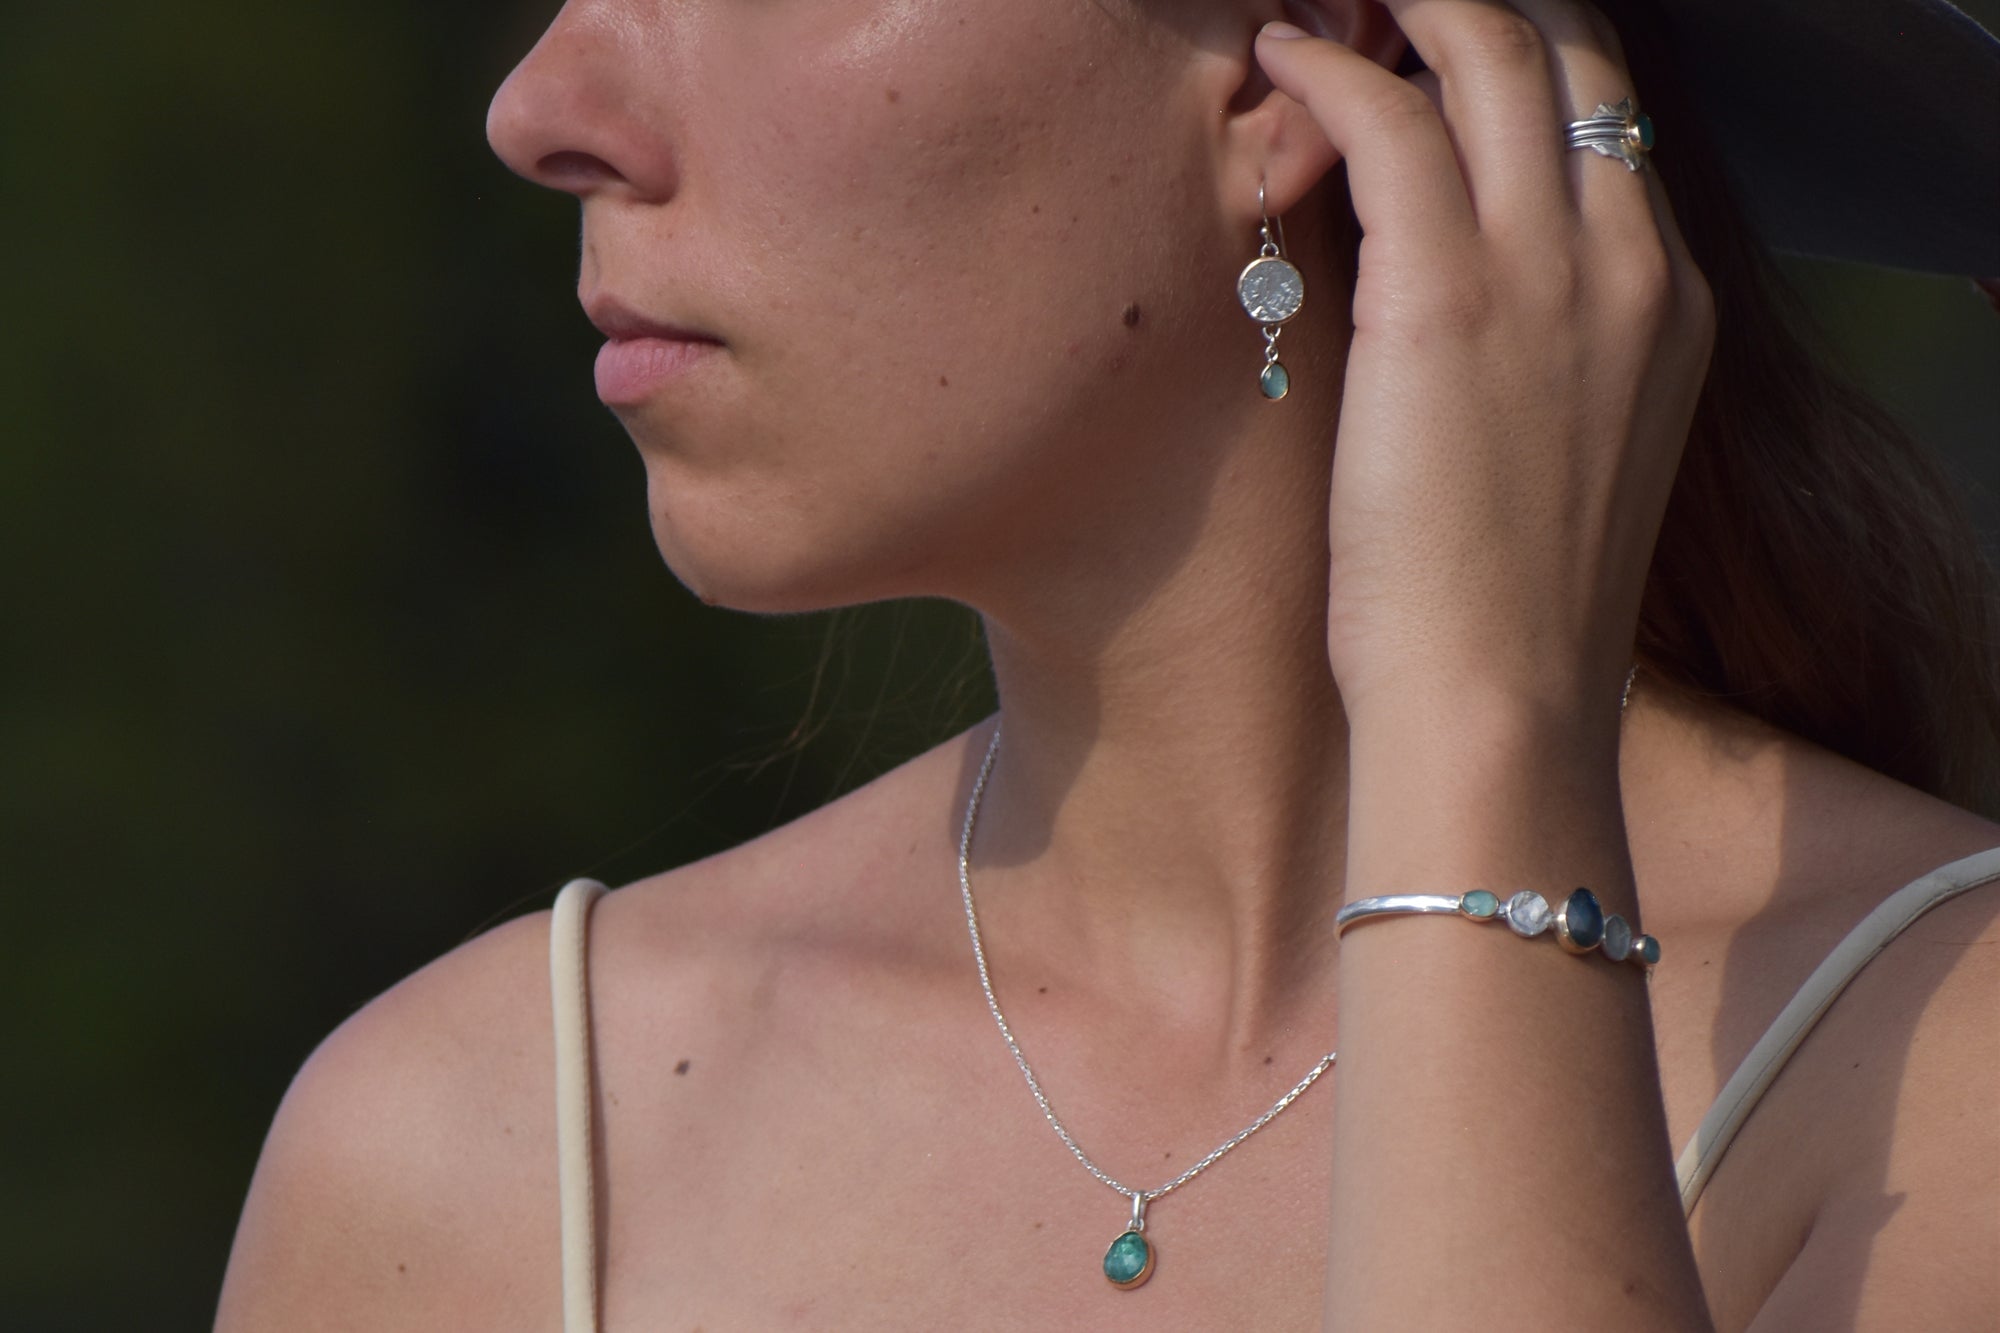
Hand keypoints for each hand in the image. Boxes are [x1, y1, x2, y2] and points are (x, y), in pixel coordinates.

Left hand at [1255, 0, 1714, 725]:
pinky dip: (1331, 68)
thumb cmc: (1504, 605)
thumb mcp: (1568, 452)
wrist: (1500, 702)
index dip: (1526, 49)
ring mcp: (1550, 271)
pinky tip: (1281, 55)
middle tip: (1388, 2)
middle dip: (1475, 0)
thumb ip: (1547, 349)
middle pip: (1568, 48)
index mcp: (1669, 300)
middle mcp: (1630, 262)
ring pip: (1488, 50)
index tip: (1441, 37)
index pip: (1609, 115)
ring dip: (1403, 3)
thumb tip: (1457, 292)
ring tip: (1327, 6)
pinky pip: (1389, 119)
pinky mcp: (1446, 296)